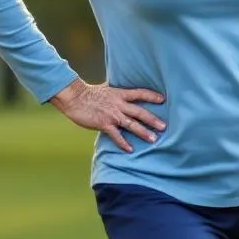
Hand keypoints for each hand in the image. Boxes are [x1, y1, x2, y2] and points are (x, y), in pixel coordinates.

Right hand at [50, 79, 164, 152]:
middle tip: (164, 127)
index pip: (140, 93)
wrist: (74, 97)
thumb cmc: (89, 93)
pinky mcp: (104, 124)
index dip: (152, 96)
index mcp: (120, 94)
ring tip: (153, 139)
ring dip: (143, 132)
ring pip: (131, 124)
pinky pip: (116, 135)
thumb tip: (125, 92)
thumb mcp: (107, 89)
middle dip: (153, 119)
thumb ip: (118, 93)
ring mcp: (112, 115)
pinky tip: (130, 149)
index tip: (163, 100)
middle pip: (140, 112)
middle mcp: (119, 104)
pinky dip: (123, 142)